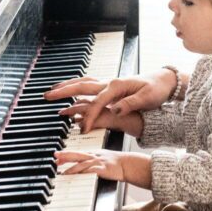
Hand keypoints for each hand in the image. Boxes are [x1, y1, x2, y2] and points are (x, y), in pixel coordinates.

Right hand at [44, 70, 177, 132]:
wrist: (164, 81)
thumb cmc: (157, 89)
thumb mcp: (148, 98)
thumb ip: (130, 103)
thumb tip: (115, 108)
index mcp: (117, 86)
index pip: (97, 102)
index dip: (89, 116)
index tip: (84, 129)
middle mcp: (110, 83)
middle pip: (82, 86)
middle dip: (63, 91)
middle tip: (47, 96)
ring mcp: (109, 84)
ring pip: (83, 83)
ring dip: (67, 86)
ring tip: (52, 91)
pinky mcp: (110, 87)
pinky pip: (88, 86)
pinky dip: (76, 87)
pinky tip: (69, 91)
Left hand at [55, 150, 151, 186]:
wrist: (128, 164)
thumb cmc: (116, 163)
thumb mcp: (103, 159)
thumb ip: (92, 161)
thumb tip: (83, 167)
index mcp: (93, 153)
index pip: (77, 152)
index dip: (66, 154)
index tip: (57, 156)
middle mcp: (94, 156)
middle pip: (77, 155)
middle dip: (65, 156)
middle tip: (55, 157)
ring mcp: (98, 162)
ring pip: (82, 164)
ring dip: (72, 169)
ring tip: (63, 174)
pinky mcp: (103, 169)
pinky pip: (91, 172)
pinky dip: (83, 174)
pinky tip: (78, 177)